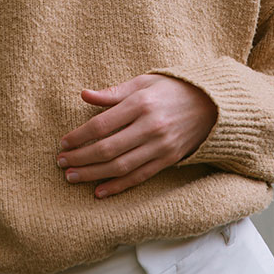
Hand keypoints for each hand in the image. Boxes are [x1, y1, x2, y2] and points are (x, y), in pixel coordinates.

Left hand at [57, 74, 216, 197]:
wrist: (212, 104)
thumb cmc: (173, 88)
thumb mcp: (144, 82)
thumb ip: (114, 92)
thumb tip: (84, 95)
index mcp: (141, 103)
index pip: (101, 124)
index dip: (79, 136)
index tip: (63, 143)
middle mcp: (150, 126)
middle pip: (107, 148)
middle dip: (80, 158)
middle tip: (61, 163)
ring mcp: (160, 146)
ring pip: (120, 166)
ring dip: (93, 174)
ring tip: (72, 177)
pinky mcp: (168, 160)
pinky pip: (139, 177)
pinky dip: (118, 186)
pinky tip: (99, 191)